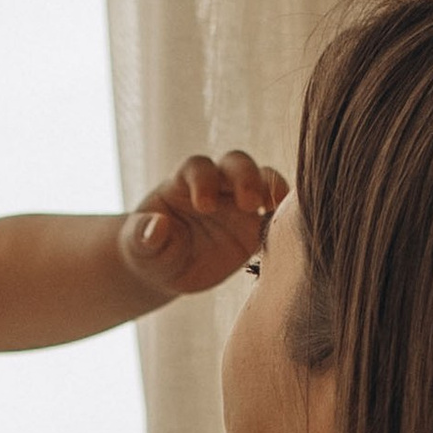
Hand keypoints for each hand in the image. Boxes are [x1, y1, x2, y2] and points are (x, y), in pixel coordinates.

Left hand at [119, 151, 287, 301]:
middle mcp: (217, 184)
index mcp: (184, 182)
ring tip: (277, 209)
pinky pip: (276, 217)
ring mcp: (239, 203)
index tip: (203, 205)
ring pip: (263, 181)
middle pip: (237, 164)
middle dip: (246, 177)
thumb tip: (156, 228)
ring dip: (273, 190)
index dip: (203, 180)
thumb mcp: (139, 246)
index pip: (198, 168)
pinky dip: (286, 219)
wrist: (167, 268)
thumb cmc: (150, 249)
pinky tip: (293, 231)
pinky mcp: (255, 227)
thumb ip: (144, 235)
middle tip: (250, 202)